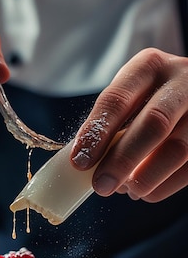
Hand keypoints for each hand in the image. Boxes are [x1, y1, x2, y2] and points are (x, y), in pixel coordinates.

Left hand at [70, 48, 187, 201]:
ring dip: (146, 177)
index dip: (97, 132)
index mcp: (150, 66)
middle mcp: (182, 80)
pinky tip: (145, 192)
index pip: (118, 99)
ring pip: (178, 149)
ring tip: (125, 190)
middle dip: (123, 159)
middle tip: (101, 185)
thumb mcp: (131, 95)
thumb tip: (87, 163)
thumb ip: (110, 123)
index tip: (79, 162)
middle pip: (154, 123)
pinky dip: (164, 186)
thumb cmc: (151, 97)